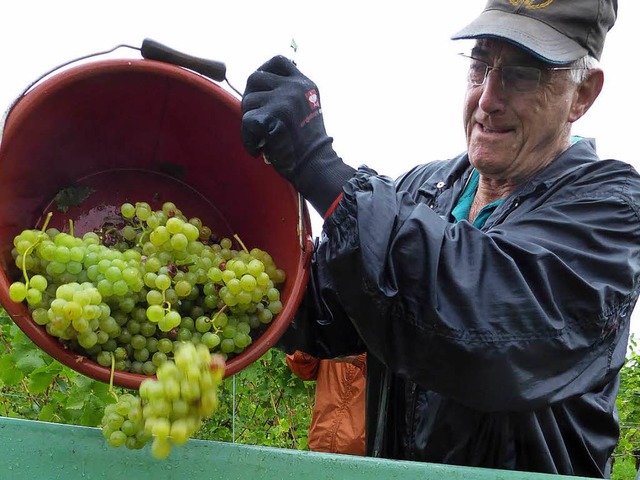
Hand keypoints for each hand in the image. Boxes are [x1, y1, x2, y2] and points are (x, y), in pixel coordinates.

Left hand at [241, 56, 354, 215]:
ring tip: (261, 137)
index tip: (260, 88)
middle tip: (254, 117)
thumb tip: (257, 88)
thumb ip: (289, 94)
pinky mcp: (270, 116)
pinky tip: (259, 149)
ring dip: (248, 120)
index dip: (263, 70)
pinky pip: (246, 121)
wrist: (315, 165)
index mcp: (305, 85)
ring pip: (248, 100)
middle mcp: (294, 88)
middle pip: (255, 77)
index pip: (278, 61)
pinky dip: (248, 139)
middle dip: (249, 96)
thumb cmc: (308, 145)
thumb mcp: (307, 109)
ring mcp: (283, 100)